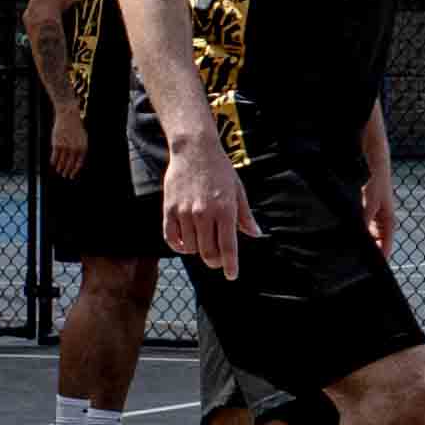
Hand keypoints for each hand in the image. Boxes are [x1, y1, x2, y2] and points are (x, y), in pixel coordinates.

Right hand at [47, 108, 86, 180]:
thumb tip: (79, 162)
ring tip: (59, 171)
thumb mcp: (83, 139)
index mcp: (83, 148)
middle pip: (70, 165)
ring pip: (61, 162)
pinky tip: (53, 164)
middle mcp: (74, 150)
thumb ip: (81, 150)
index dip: (75, 172)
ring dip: (60, 168)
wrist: (68, 116)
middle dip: (67, 172)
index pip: (79, 164)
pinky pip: (54, 157)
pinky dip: (53, 162)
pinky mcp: (57, 145)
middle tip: (65, 175)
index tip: (72, 176)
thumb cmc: (76, 127)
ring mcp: (65, 148)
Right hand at [160, 141, 247, 277]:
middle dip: (215, 262)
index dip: (230, 265)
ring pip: (191, 248)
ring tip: (203, 245)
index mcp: (225, 210)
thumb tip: (255, 234)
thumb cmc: (220, 169)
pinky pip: (171, 238)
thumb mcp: (238, 190)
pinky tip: (185, 245)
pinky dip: (179, 247)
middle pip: (208, 252)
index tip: (232, 276)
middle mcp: (205, 214)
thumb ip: (245, 215)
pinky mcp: (169, 209)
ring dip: (198, 252)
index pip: (228, 247)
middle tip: (218, 261)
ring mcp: (185, 212)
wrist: (194, 149)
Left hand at [358, 151, 398, 252]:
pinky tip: (350, 236)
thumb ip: (365, 220)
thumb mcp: (370, 204)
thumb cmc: (377, 186)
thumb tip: (359, 236)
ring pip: (370, 238)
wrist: (375, 170)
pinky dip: (359, 233)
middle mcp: (384, 225)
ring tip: (352, 250)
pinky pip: (364, 230)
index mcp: (389, 224)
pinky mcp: (369, 216)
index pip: (385, 247)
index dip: (380, 258)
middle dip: (370, 252)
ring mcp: (377, 221)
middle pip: (378, 245)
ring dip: (363, 243)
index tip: (373, 268)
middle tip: (358, 261)